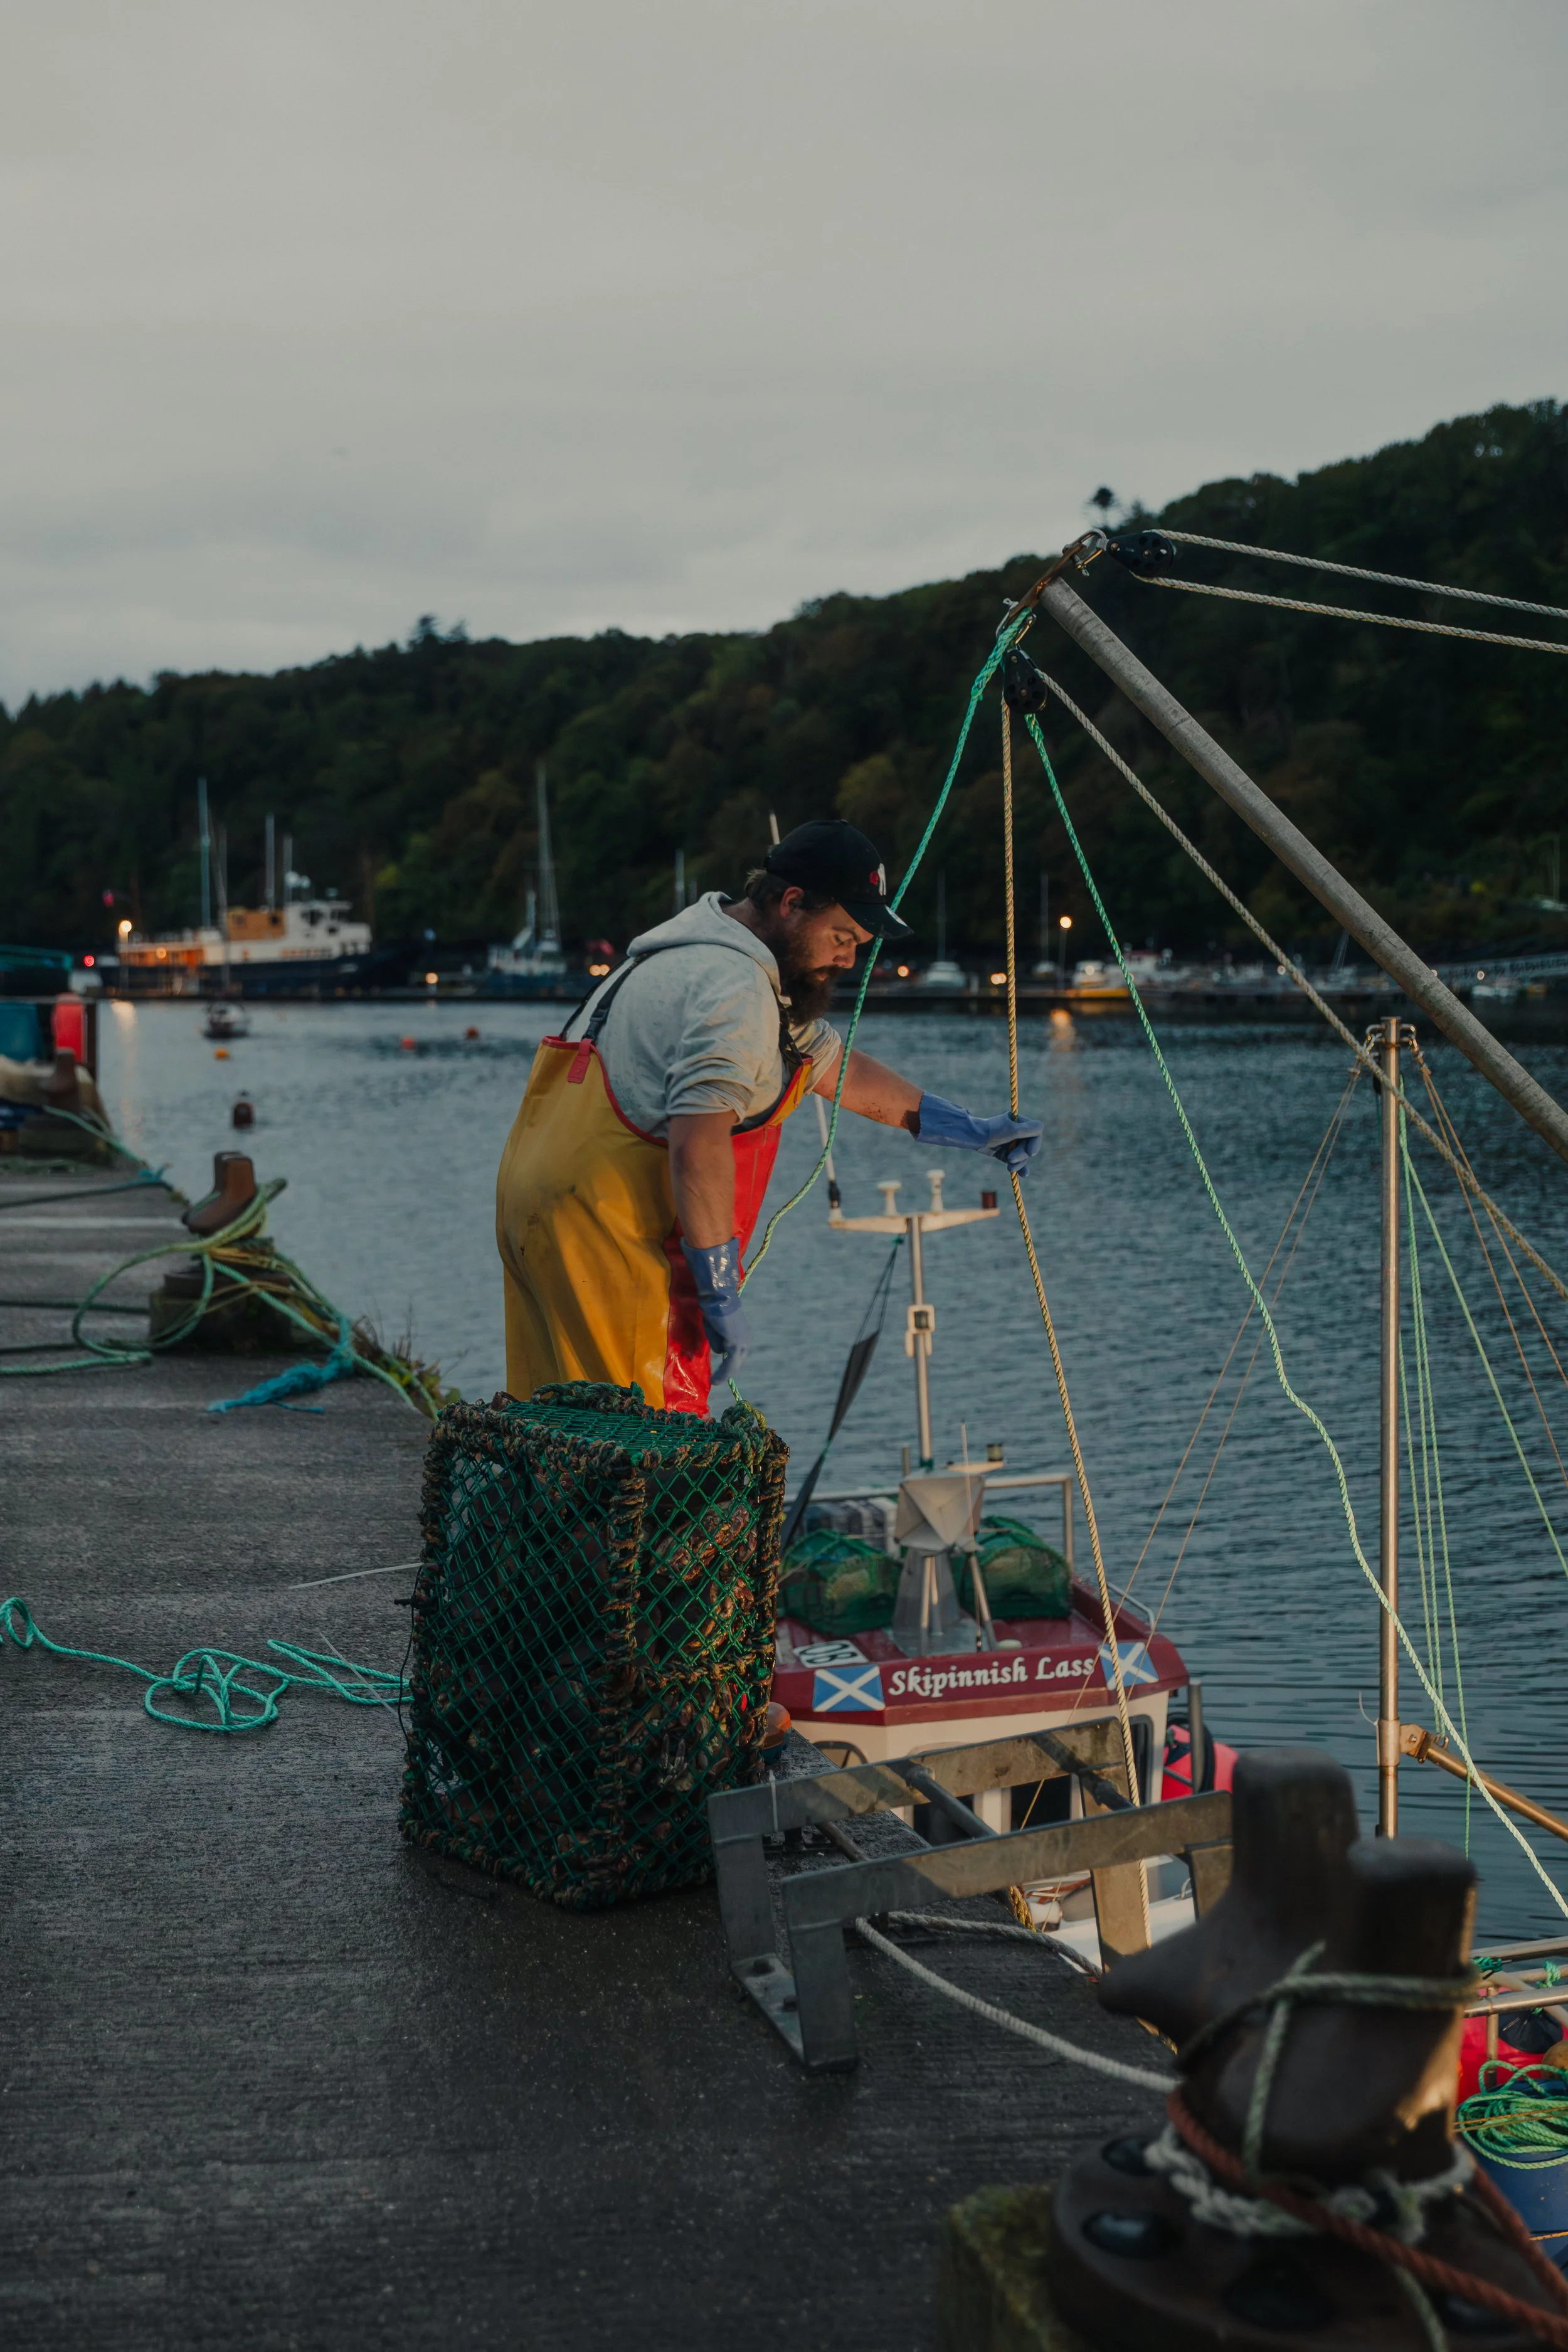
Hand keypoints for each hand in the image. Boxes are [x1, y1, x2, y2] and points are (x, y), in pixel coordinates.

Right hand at [681, 1237, 751, 1385]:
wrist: (717, 1299)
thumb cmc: (714, 1309)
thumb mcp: (715, 1329)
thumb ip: (718, 1341)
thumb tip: (720, 1353)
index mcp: (742, 1335)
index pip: (737, 1354)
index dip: (730, 1364)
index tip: (721, 1371)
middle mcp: (745, 1340)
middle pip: (737, 1361)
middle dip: (728, 1370)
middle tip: (717, 1379)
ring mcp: (742, 1343)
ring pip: (734, 1364)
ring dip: (724, 1373)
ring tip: (715, 1381)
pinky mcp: (736, 1345)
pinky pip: (730, 1364)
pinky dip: (723, 1373)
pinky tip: (715, 1380)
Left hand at [916, 1092, 1043, 1176]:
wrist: (974, 1138)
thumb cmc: (992, 1131)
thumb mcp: (1011, 1130)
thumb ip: (1027, 1129)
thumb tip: (1041, 1127)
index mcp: (1020, 1122)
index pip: (1036, 1133)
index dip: (1035, 1144)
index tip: (1030, 1153)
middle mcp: (1018, 1131)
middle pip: (1029, 1146)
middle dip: (1022, 1155)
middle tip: (1011, 1159)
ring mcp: (1012, 1143)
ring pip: (1023, 1156)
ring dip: (1019, 1163)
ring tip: (1009, 1167)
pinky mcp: (1006, 1153)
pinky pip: (1017, 1162)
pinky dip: (1019, 1168)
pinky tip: (1023, 1175)